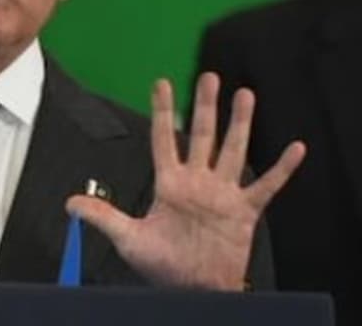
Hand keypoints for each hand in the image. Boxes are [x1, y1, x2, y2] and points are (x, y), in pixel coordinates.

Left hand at [66, 73, 305, 289]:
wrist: (192, 288)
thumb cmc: (162, 264)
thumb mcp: (128, 238)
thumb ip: (103, 216)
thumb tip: (70, 203)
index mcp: (169, 184)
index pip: (164, 139)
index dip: (163, 112)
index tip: (162, 82)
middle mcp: (197, 182)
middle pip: (202, 135)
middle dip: (205, 106)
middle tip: (208, 76)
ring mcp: (223, 194)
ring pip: (234, 151)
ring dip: (240, 124)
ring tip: (245, 94)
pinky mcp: (245, 212)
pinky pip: (267, 186)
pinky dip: (282, 168)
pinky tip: (295, 148)